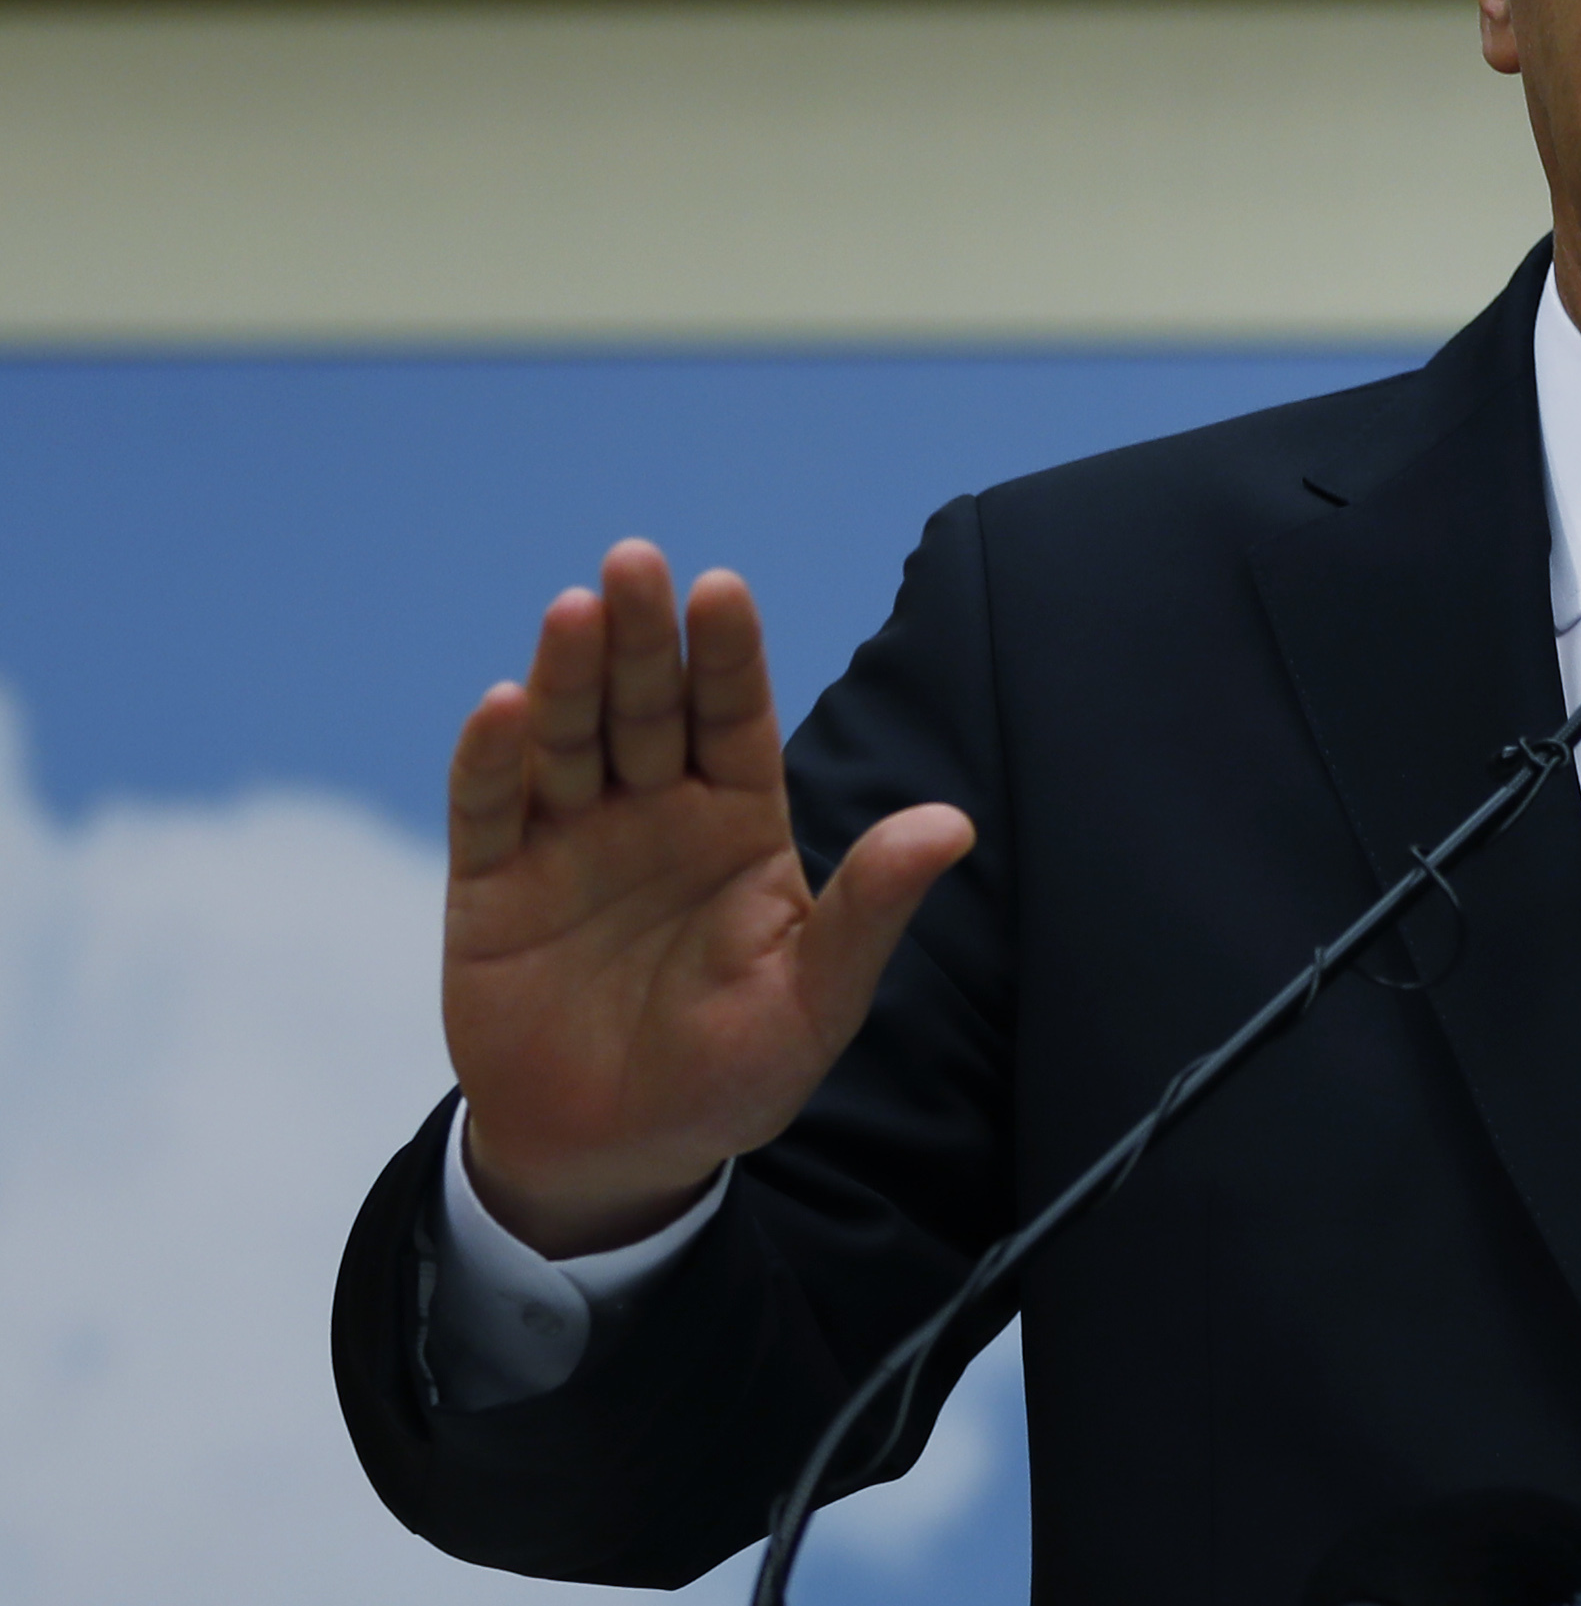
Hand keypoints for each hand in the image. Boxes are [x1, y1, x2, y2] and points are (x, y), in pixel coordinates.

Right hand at [441, 540, 971, 1257]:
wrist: (618, 1154)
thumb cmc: (733, 1072)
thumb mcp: (816, 997)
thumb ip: (870, 908)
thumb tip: (954, 823)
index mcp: (737, 821)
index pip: (734, 718)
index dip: (727, 656)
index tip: (722, 588)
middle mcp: (652, 811)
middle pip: (646, 707)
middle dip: (642, 638)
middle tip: (635, 562)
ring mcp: (568, 840)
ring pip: (568, 739)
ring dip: (569, 675)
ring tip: (576, 612)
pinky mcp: (491, 886)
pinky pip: (488, 810)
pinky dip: (492, 759)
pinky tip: (503, 705)